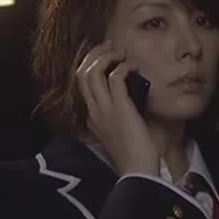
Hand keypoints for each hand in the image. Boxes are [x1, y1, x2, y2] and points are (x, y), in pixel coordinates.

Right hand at [75, 41, 158, 176]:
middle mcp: (93, 111)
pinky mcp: (120, 107)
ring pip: (92, 72)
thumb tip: (133, 95)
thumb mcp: (122, 131)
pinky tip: (133, 68)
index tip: (102, 55)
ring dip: (106, 57)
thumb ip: (121, 114)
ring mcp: (104, 109)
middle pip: (81, 73)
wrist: (138, 171)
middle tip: (110, 47)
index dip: (89, 65)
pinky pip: (115, 77)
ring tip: (121, 53)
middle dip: (94, 55)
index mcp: (92, 117)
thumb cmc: (135, 154)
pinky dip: (123, 68)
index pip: (81, 84)